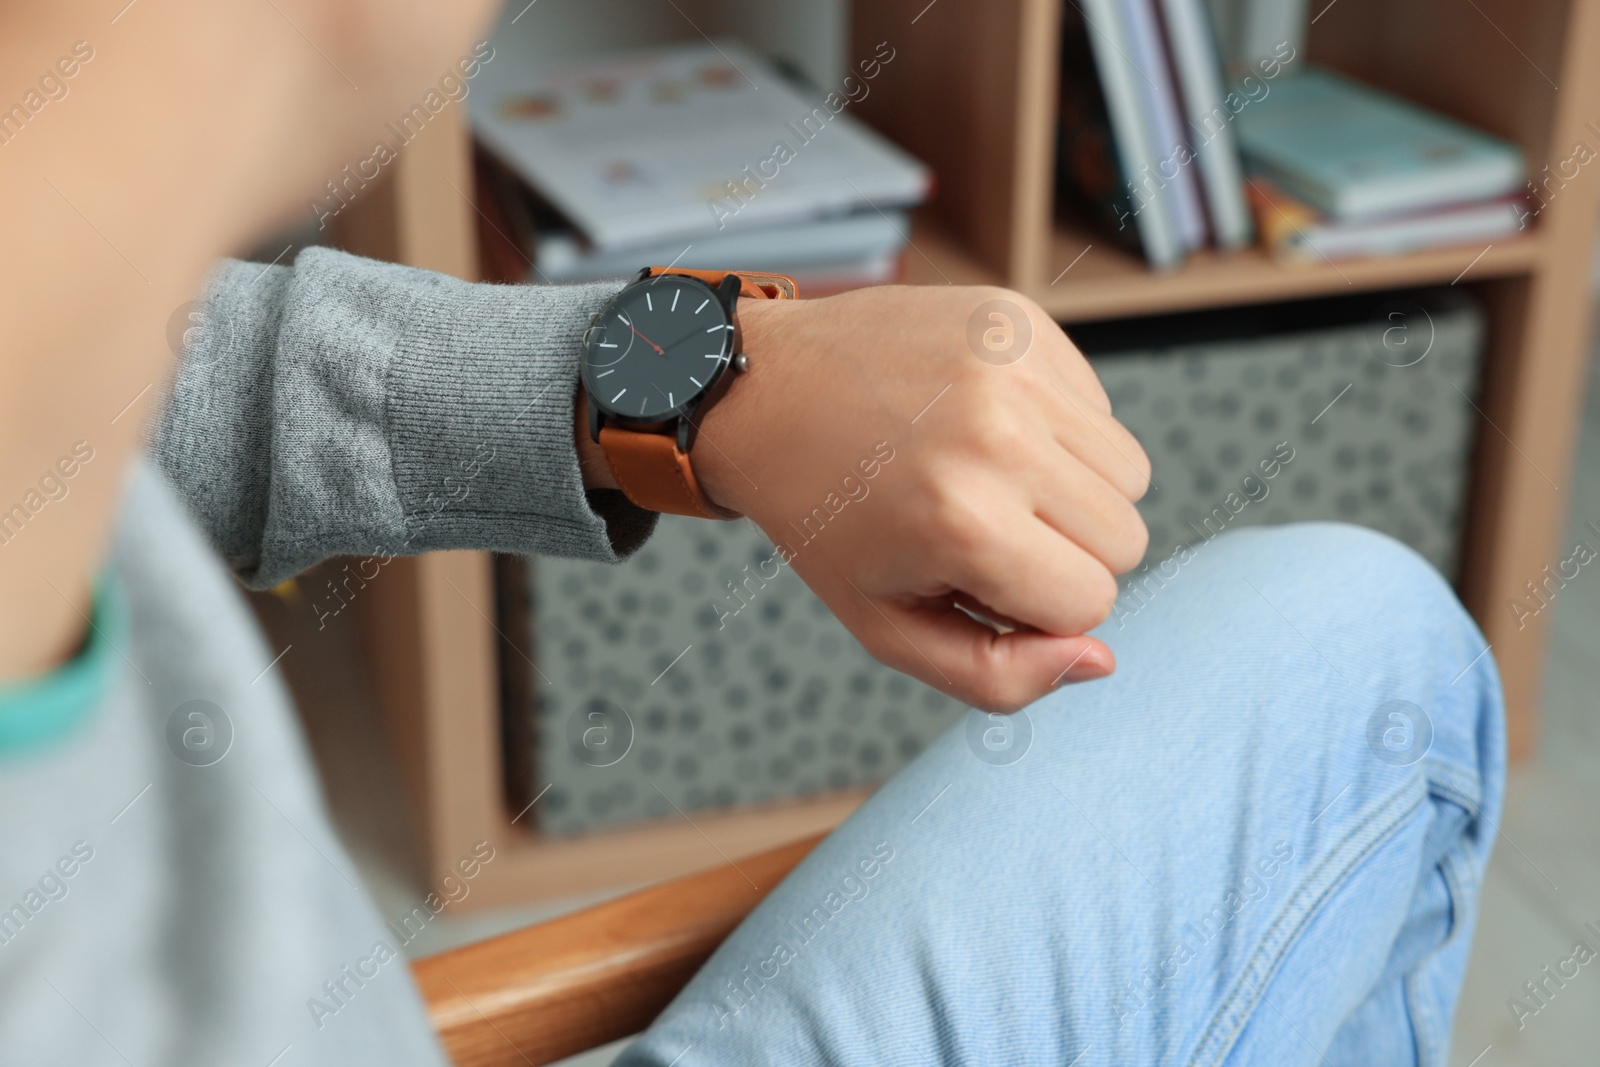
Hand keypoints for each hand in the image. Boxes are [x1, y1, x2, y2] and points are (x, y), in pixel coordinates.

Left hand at [692, 286, 1150, 712]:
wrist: (766, 390)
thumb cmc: (825, 516)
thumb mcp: (886, 626)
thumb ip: (997, 676)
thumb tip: (1099, 658)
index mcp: (964, 524)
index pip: (1092, 603)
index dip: (1037, 605)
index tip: (976, 576)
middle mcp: (1000, 437)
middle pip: (1126, 539)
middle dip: (1063, 552)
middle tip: (981, 527)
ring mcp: (1015, 368)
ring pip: (1129, 472)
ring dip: (1072, 490)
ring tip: (986, 475)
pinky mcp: (1021, 322)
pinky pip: (1100, 407)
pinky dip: (1059, 429)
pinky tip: (984, 424)